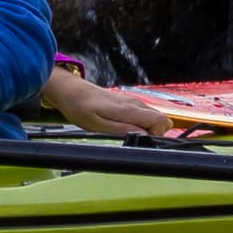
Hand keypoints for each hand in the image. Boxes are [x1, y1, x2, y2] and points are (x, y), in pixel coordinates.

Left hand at [42, 65, 178, 136]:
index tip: (143, 141)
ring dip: (147, 128)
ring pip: (153, 116)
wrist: (71, 91)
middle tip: (134, 138)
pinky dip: (140, 122)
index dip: (157, 134)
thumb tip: (143, 135)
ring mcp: (131, 101)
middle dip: (154, 133)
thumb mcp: (97, 125)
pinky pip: (143, 113)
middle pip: (162, 119)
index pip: (161, 120)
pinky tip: (123, 126)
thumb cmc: (81, 108)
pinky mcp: (127, 102)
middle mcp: (134, 103)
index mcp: (128, 109)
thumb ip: (122, 130)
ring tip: (126, 132)